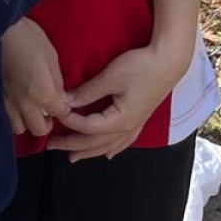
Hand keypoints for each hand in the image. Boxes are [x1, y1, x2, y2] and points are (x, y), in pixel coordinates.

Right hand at [0, 18, 71, 137]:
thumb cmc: (29, 38)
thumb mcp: (52, 57)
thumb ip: (57, 82)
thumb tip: (59, 96)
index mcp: (44, 94)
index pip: (62, 115)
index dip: (66, 109)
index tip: (64, 102)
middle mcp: (26, 105)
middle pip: (40, 130)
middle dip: (47, 122)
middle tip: (48, 108)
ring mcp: (8, 103)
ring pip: (20, 128)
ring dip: (28, 120)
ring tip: (30, 107)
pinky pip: (6, 117)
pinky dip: (13, 115)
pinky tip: (16, 101)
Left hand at [49, 43, 190, 160]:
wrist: (168, 62)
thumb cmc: (140, 67)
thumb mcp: (110, 77)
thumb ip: (87, 92)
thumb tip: (65, 101)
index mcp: (119, 120)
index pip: (86, 126)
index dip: (67, 121)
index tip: (53, 114)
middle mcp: (127, 128)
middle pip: (95, 142)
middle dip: (72, 145)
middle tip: (51, 146)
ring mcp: (135, 125)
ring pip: (108, 146)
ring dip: (89, 152)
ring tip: (73, 157)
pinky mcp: (139, 119)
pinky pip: (122, 142)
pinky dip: (111, 148)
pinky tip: (108, 154)